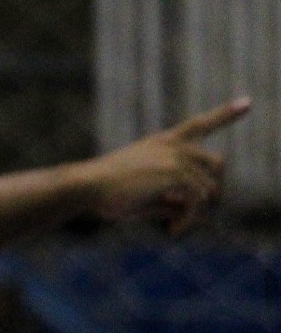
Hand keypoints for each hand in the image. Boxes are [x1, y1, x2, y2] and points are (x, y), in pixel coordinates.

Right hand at [86, 97, 249, 233]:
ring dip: (197, 213)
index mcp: (163, 142)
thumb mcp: (143, 195)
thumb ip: (171, 199)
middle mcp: (174, 145)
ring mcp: (176, 157)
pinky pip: (198, 202)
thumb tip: (197, 212)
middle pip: (217, 164)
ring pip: (209, 188)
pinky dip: (189, 220)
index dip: (226, 113)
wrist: (85, 186)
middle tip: (194, 215)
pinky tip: (172, 230)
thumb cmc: (104, 193)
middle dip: (214, 191)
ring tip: (175, 226)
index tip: (247, 102)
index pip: (200, 123)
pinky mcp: (176, 174)